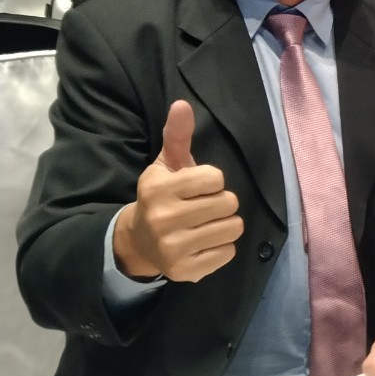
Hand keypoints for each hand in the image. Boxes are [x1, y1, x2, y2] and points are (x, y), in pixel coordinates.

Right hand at [112, 100, 242, 281]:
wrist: (139, 242)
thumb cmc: (162, 196)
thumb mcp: (167, 165)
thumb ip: (177, 135)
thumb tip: (182, 104)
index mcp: (158, 189)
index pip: (216, 178)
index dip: (213, 181)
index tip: (198, 187)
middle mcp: (163, 219)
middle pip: (229, 203)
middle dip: (222, 203)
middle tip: (204, 207)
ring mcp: (173, 248)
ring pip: (233, 228)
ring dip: (225, 225)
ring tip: (205, 224)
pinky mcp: (186, 271)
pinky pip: (228, 252)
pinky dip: (221, 247)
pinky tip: (202, 243)